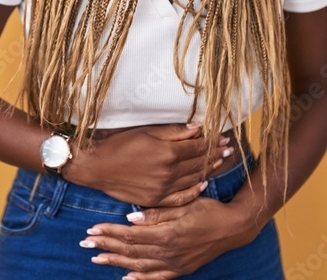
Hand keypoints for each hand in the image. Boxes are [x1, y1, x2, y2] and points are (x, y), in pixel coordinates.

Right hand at [64, 124, 233, 206]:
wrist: (97, 166)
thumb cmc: (119, 144)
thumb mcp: (146, 132)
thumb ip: (174, 132)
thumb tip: (197, 127)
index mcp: (168, 153)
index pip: (198, 147)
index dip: (213, 142)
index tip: (224, 138)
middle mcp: (169, 172)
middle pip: (199, 163)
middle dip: (216, 155)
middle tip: (229, 149)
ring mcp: (163, 188)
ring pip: (194, 180)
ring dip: (209, 170)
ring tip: (221, 163)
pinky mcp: (156, 199)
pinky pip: (181, 197)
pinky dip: (194, 191)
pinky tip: (202, 184)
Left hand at [78, 197, 261, 278]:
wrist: (234, 227)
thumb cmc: (209, 209)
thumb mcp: (184, 204)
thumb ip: (157, 214)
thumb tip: (130, 219)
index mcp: (168, 233)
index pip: (130, 235)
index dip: (110, 233)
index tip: (92, 229)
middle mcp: (170, 252)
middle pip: (131, 251)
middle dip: (106, 247)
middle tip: (86, 243)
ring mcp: (176, 264)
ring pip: (139, 266)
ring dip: (116, 263)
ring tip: (97, 259)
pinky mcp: (182, 269)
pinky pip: (158, 277)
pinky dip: (141, 279)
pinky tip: (127, 278)